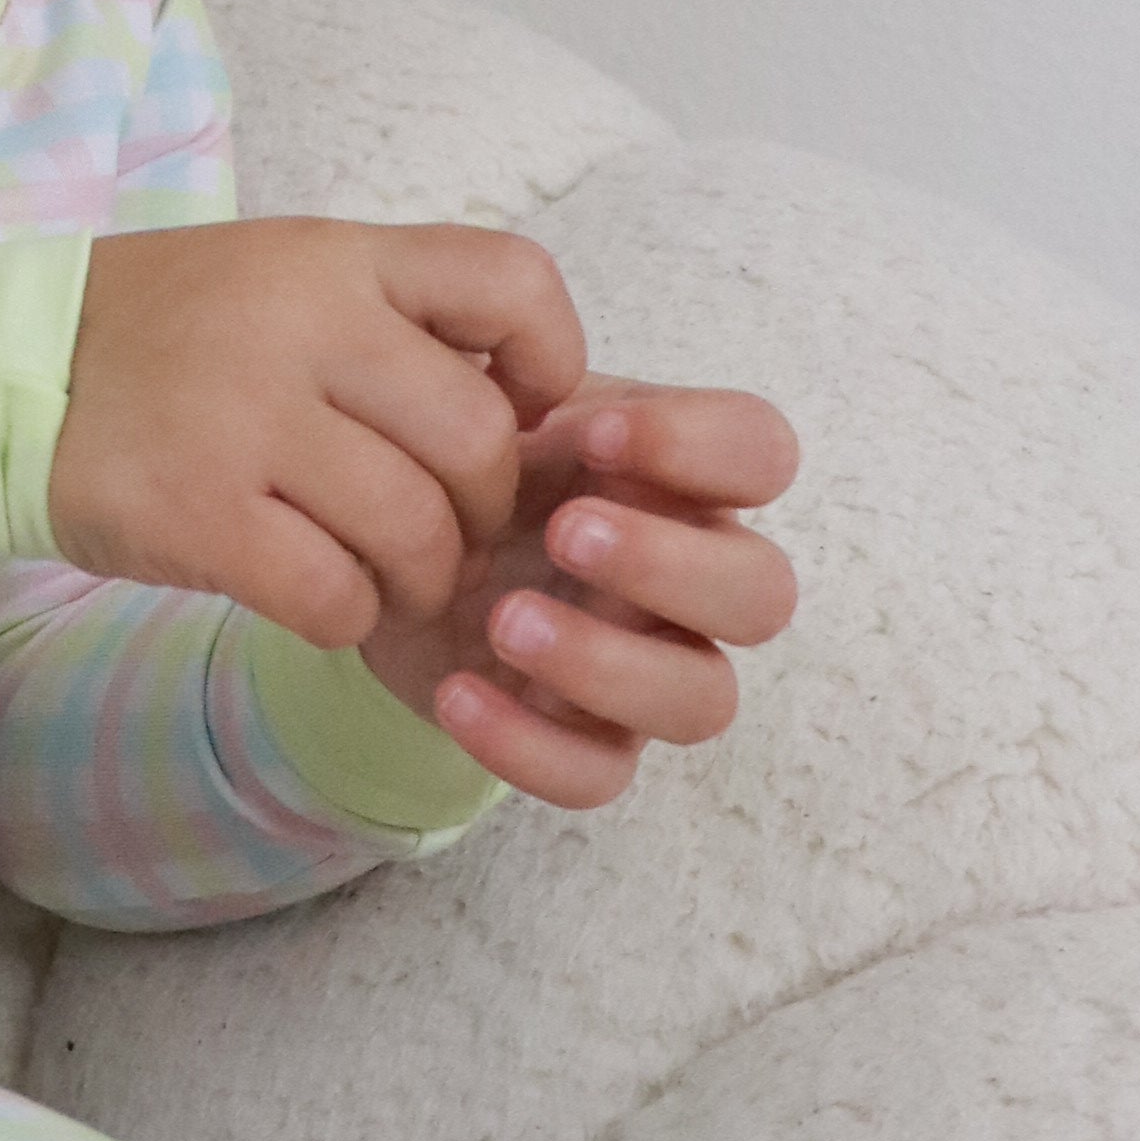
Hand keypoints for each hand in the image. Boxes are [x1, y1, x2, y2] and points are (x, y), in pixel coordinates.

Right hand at [52, 218, 586, 641]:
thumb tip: (525, 413)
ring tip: (385, 580)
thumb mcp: (284, 277)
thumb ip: (394, 320)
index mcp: (335, 257)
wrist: (7, 374)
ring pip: (414, 530)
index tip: (514, 410)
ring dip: (420, 580)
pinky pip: (333, 594)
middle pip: (477, 440)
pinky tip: (316, 598)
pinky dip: (346, 615)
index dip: (550, 361)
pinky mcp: (196, 512)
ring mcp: (244, 419)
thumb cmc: (171, 338)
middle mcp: (300, 324)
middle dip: (482, 512)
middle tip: (442, 533)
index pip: (512, 282)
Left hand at [357, 375, 800, 811]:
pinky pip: (600, 775)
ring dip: (609, 664)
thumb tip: (542, 380)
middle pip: (762, 593)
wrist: (377, 543)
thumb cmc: (461, 460)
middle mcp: (690, 576)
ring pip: (701, 699)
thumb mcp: (480, 394)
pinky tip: (455, 694)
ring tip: (503, 621)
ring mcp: (648, 665)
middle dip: (671, 564)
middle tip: (563, 530)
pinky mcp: (585, 739)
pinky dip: (531, 746)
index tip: (593, 432)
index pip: (762, 452)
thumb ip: (518, 365)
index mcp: (677, 475)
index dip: (702, 446)